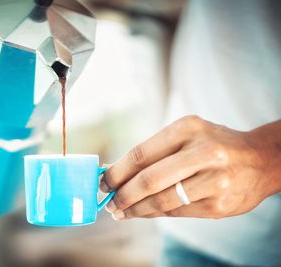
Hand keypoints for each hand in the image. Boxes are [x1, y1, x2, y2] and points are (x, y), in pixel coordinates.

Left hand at [100, 116, 280, 219]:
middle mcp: (203, 152)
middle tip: (109, 203)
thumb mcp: (186, 135)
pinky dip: (154, 214)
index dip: (117, 172)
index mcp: (188, 128)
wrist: (259, 160)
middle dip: (122, 195)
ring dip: (135, 210)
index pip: (141, 153)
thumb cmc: (212, 145)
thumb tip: (115, 173)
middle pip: (149, 180)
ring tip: (121, 212)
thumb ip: (154, 153)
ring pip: (161, 201)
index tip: (103, 183)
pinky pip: (176, 212)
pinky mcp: (219, 205)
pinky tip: (143, 213)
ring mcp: (214, 180)